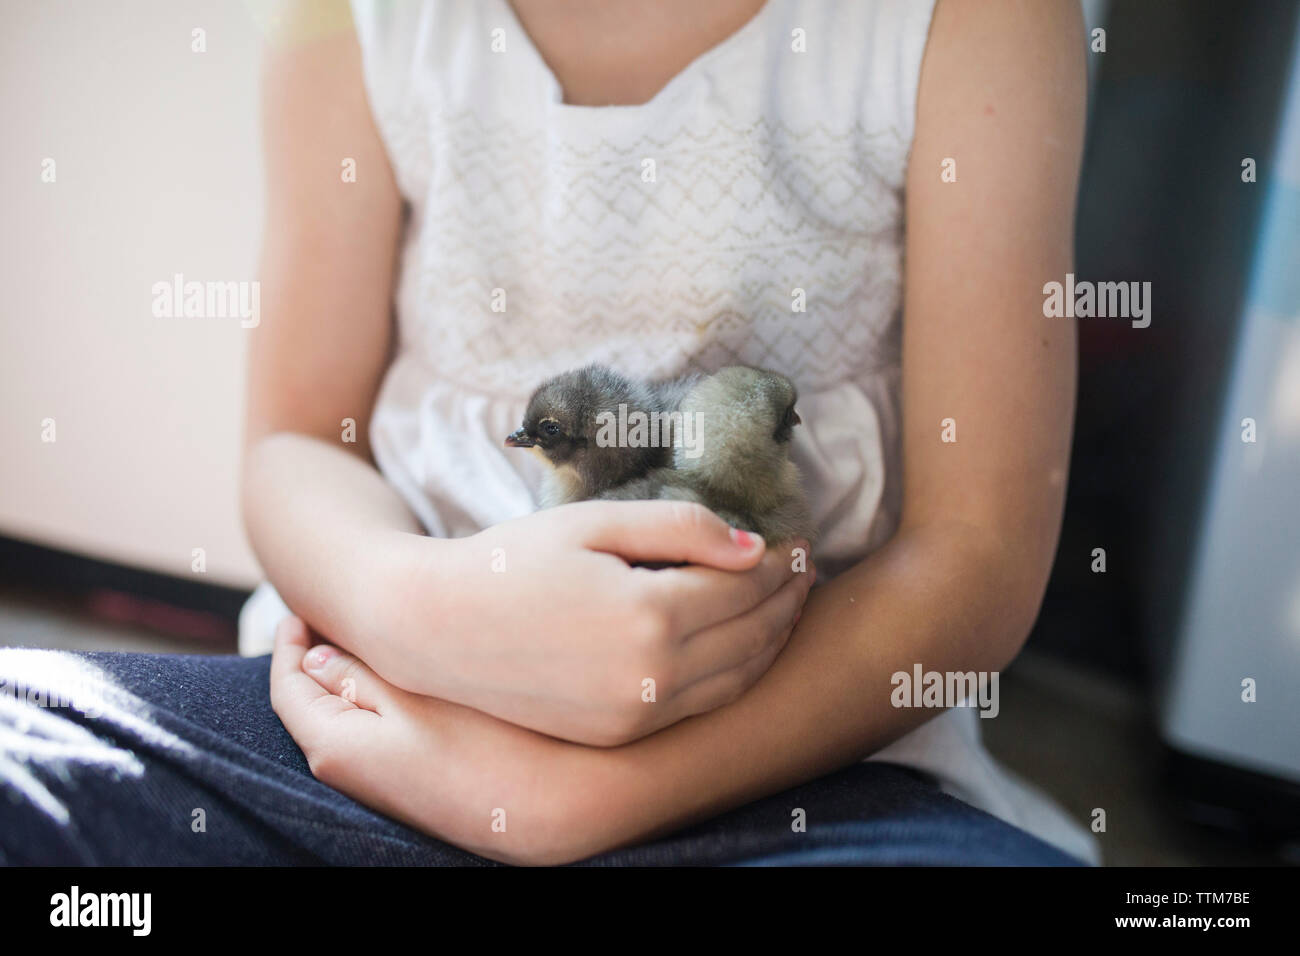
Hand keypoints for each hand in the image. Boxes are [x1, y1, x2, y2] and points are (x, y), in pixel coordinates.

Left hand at [270, 617, 628, 864]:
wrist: (549, 807)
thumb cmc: (483, 743)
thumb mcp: (415, 692)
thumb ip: (358, 672)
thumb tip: (314, 659)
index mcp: (335, 747)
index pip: (288, 689)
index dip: (288, 643)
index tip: (298, 608)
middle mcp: (348, 773)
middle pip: (311, 705)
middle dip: (315, 658)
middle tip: (330, 615)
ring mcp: (381, 785)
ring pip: (345, 719)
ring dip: (348, 679)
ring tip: (369, 638)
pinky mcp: (412, 787)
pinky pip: (373, 735)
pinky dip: (374, 702)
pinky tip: (405, 678)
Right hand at [371, 500, 813, 745]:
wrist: (437, 629)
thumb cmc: (512, 561)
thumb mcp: (594, 522)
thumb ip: (680, 528)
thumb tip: (754, 547)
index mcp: (648, 615)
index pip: (743, 587)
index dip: (779, 563)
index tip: (798, 542)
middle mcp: (651, 676)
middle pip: (750, 635)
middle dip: (787, 600)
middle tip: (807, 569)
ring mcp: (636, 714)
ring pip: (735, 679)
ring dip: (772, 641)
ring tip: (787, 605)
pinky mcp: (619, 733)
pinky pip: (701, 707)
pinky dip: (736, 676)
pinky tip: (742, 648)